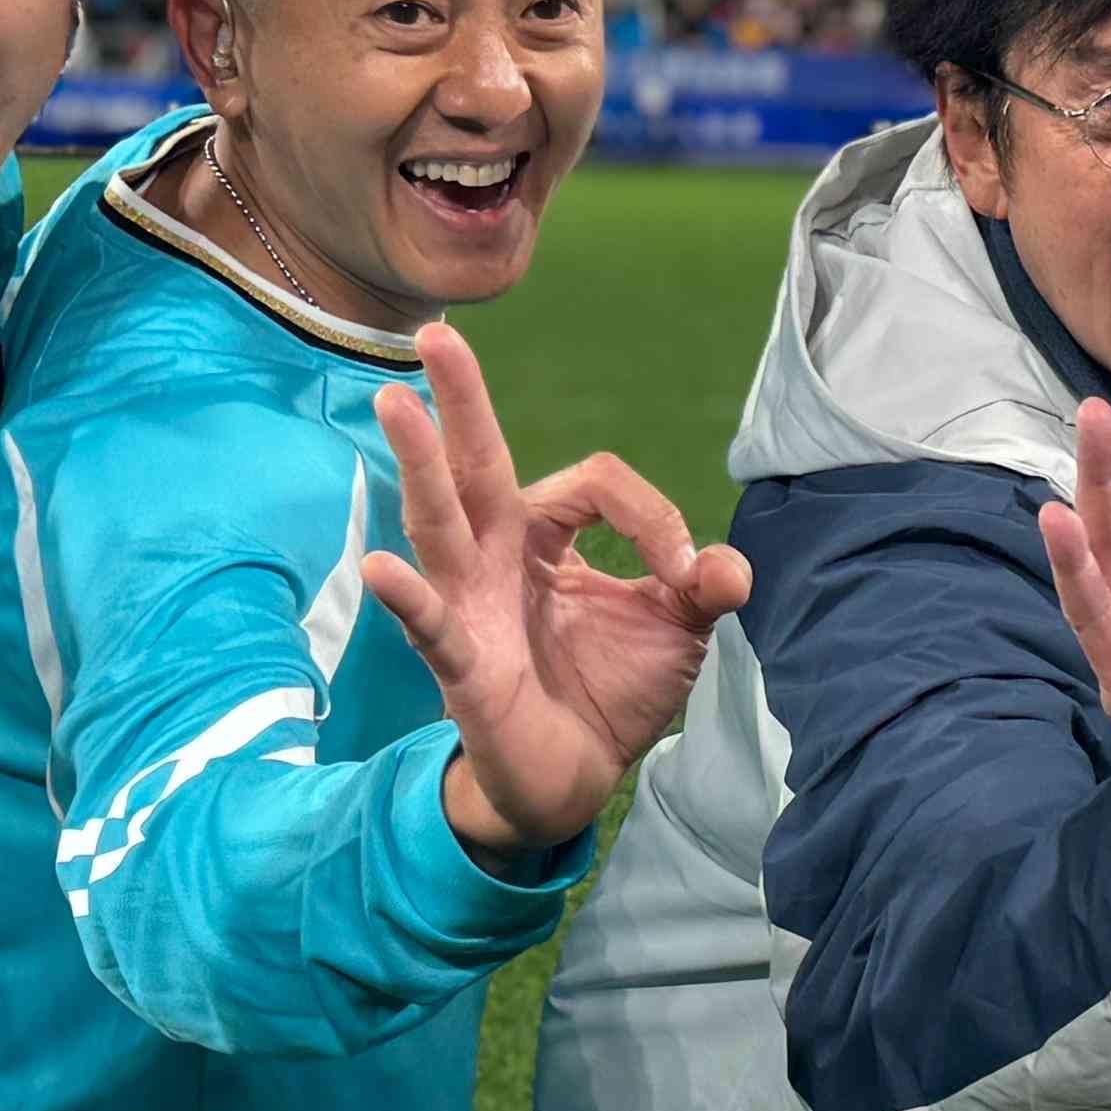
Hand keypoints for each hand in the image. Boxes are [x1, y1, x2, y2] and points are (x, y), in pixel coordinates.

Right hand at [357, 324, 753, 859]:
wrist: (572, 777)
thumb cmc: (610, 690)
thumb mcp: (675, 632)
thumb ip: (702, 588)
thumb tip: (728, 566)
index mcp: (546, 536)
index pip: (591, 484)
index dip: (647, 516)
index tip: (686, 572)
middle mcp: (498, 557)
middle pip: (477, 465)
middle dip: (459, 400)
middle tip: (435, 332)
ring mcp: (470, 604)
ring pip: (440, 523)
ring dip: (419, 465)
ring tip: (394, 405)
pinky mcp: (461, 663)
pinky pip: (431, 625)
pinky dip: (408, 597)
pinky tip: (382, 567)